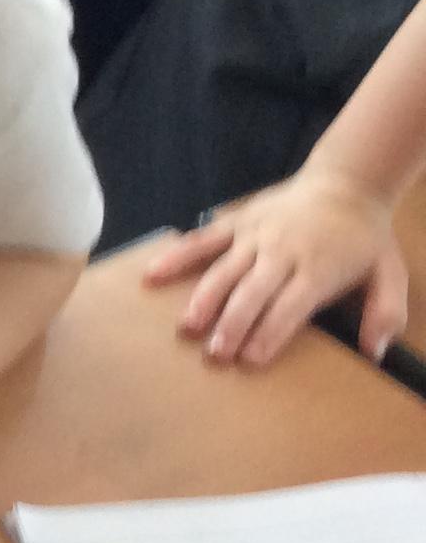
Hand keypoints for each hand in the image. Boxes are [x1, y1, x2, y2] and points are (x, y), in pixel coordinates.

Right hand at [142, 169, 407, 365]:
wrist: (346, 183)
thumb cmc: (364, 237)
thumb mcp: (391, 272)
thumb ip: (385, 311)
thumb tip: (374, 351)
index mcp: (318, 267)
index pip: (290, 305)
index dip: (270, 332)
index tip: (252, 359)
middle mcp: (283, 251)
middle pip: (253, 291)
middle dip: (233, 323)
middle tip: (216, 353)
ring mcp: (256, 235)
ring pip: (224, 270)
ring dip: (205, 299)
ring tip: (188, 326)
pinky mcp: (237, 223)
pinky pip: (204, 241)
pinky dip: (178, 256)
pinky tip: (153, 275)